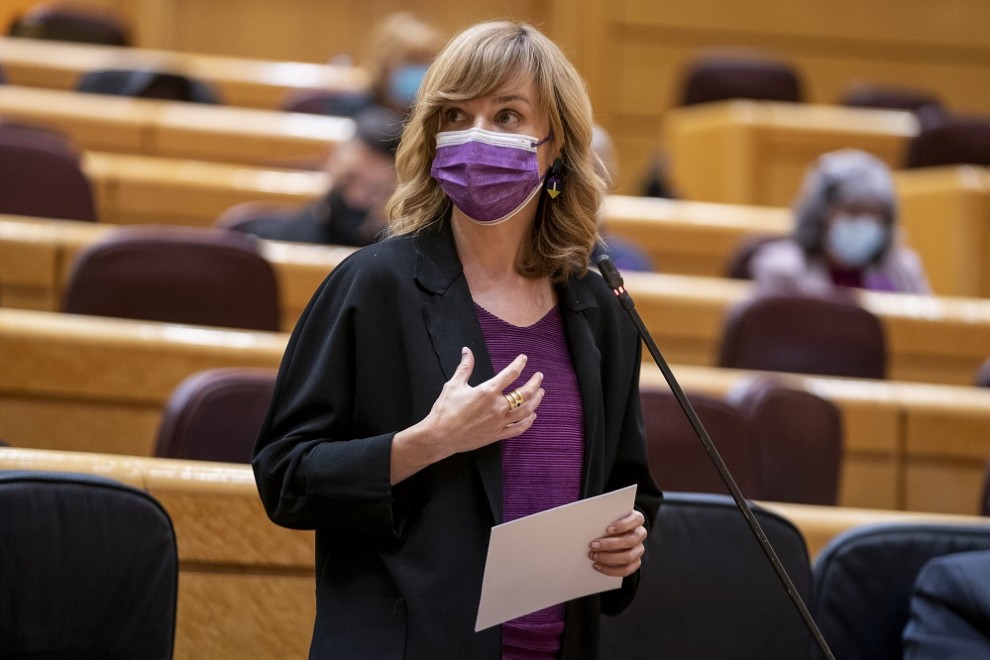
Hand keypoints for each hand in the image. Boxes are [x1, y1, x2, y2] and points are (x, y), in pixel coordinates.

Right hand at [425, 347, 543, 455]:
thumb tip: (467, 351)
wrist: (440, 436)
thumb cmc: (445, 410)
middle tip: (539, 376)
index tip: (523, 359)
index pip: (511, 374)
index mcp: (488, 391)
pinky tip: (532, 416)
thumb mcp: (454, 385)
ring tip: (540, 393)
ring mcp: (500, 422)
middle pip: (524, 393)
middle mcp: (498, 406)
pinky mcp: (497, 435)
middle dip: (535, 383)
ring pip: (526, 411)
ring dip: (536, 401)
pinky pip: (518, 429)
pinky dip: (528, 422)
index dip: (519, 364)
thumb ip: (465, 367)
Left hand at [588, 509, 646, 577]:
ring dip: (608, 558)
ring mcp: (639, 549)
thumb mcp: (608, 516)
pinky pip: (626, 570)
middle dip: (610, 544)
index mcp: (636, 519)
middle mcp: (640, 534)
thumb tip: (588, 522)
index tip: (607, 529)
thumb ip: (604, 517)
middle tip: (593, 545)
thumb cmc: (609, 521)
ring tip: (593, 556)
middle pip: (630, 540)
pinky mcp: (635, 562)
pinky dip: (610, 570)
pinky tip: (597, 565)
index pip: (637, 519)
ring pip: (628, 557)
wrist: (613, 533)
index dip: (623, 525)